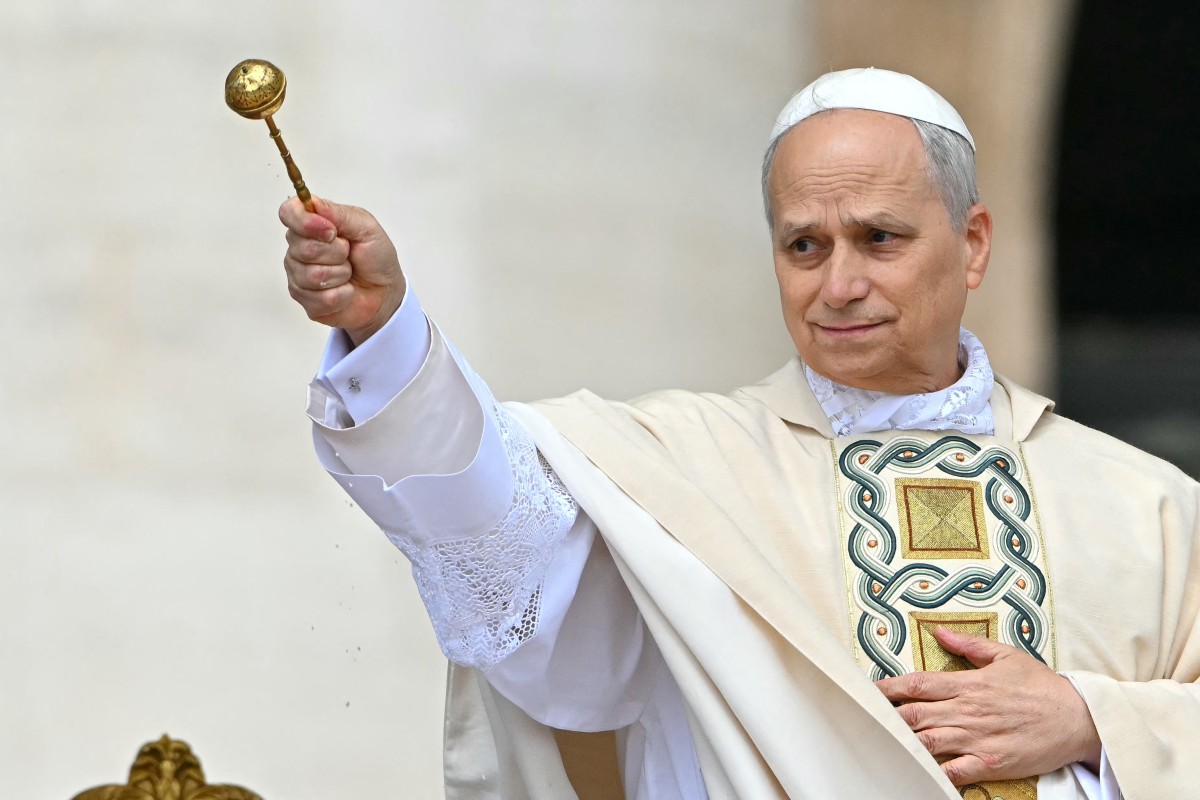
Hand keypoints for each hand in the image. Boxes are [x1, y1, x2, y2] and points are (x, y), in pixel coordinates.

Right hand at [279, 195, 405, 345]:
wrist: (386, 291)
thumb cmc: (376, 258)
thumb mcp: (367, 227)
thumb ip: (340, 214)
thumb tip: (312, 203)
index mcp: (312, 224)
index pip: (289, 213)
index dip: (306, 222)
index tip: (331, 231)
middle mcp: (299, 248)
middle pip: (303, 248)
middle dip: (336, 253)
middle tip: (349, 254)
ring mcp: (298, 274)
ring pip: (312, 275)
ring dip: (340, 274)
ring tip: (348, 273)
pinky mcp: (305, 300)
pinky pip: (320, 298)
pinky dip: (342, 294)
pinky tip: (346, 290)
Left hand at [875, 626, 1101, 785]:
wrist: (1079, 719)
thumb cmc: (1042, 686)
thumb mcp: (1006, 655)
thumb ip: (968, 643)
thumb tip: (937, 630)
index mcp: (968, 683)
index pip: (918, 684)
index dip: (888, 688)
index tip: (868, 691)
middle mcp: (967, 711)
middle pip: (915, 714)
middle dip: (887, 717)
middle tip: (864, 719)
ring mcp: (977, 738)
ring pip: (928, 742)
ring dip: (903, 742)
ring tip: (880, 742)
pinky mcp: (990, 763)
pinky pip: (953, 771)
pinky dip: (934, 772)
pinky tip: (917, 770)